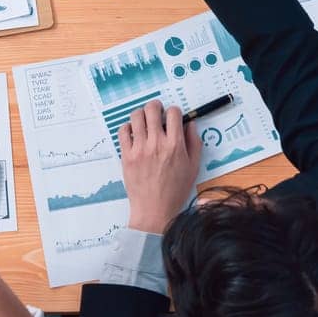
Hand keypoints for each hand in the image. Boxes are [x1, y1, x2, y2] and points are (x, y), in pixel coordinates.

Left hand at [120, 100, 201, 233]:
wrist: (155, 210)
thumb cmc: (175, 190)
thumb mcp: (193, 167)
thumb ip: (194, 142)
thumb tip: (190, 124)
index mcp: (175, 145)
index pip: (173, 113)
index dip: (174, 111)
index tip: (172, 117)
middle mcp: (156, 144)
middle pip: (152, 109)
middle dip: (156, 106)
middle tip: (157, 112)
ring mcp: (139, 149)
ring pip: (136, 116)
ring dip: (141, 114)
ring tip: (144, 121)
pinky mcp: (126, 155)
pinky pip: (123, 131)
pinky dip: (128, 127)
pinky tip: (134, 133)